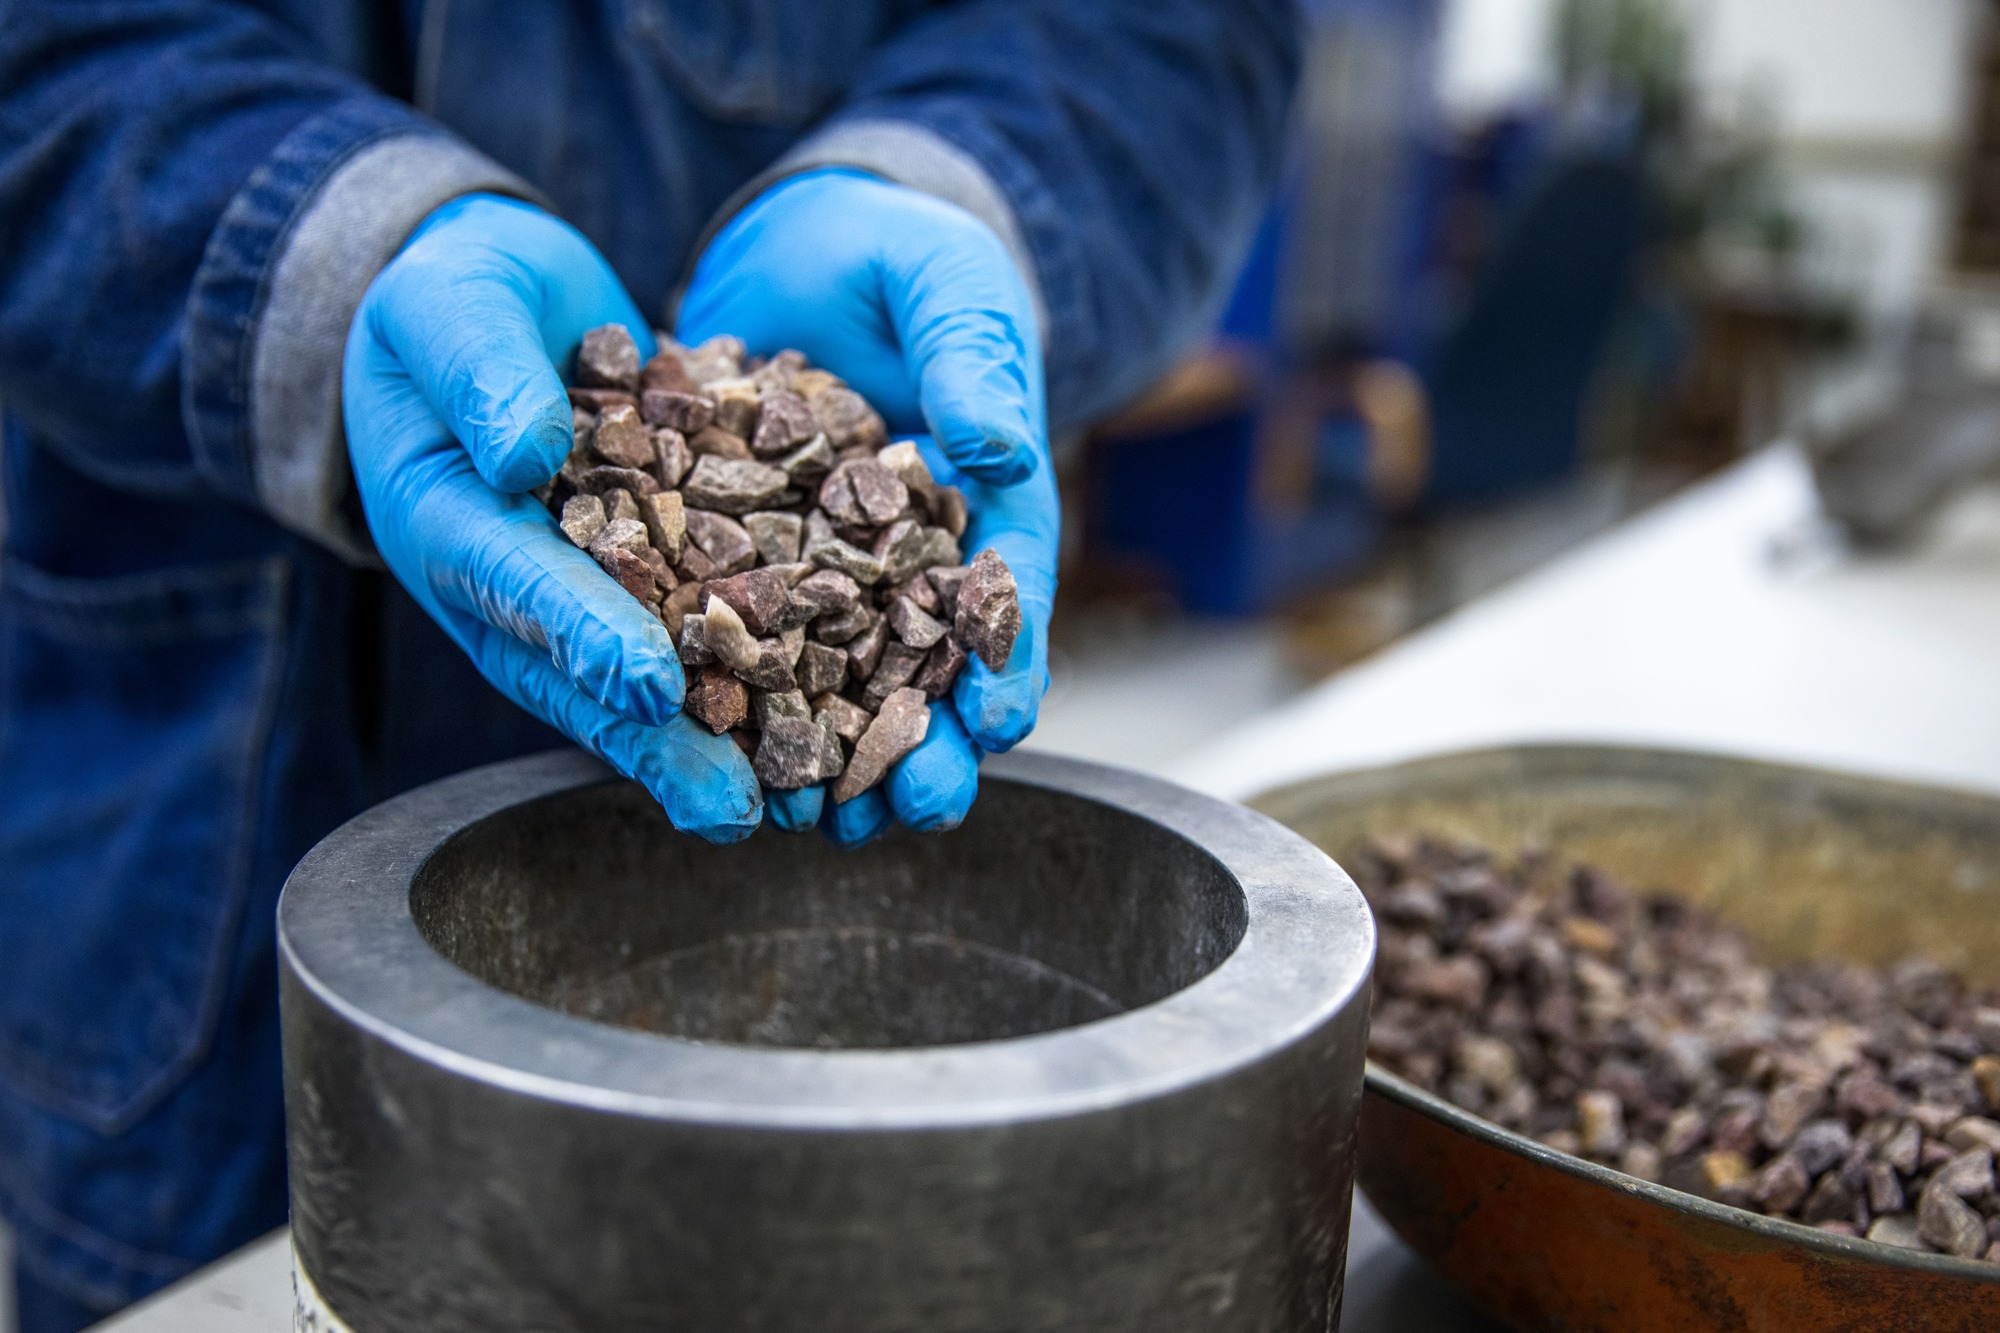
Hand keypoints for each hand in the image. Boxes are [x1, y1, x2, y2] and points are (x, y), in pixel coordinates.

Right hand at [343, 193, 760, 841]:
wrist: (498, 304)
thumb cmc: (451, 299)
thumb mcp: (448, 305)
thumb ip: (479, 370)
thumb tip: (523, 452)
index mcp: (452, 528)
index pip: (520, 589)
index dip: (584, 636)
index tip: (646, 683)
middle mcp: (521, 588)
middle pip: (589, 677)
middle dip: (664, 743)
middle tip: (731, 809)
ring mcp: (588, 594)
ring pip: (654, 681)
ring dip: (727, 742)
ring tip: (797, 803)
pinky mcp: (656, 576)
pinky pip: (711, 631)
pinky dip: (771, 674)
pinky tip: (844, 716)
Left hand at [679, 169, 1056, 843]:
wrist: (802, 244)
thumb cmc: (902, 257)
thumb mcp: (948, 285)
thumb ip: (973, 358)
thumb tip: (999, 451)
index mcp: (983, 503)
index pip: (1007, 590)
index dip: (1009, 659)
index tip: (1000, 723)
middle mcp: (911, 556)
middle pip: (930, 667)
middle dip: (928, 745)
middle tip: (917, 810)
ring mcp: (829, 569)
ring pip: (840, 679)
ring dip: (837, 757)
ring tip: (821, 824)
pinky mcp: (747, 562)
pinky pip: (743, 640)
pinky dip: (741, 701)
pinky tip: (722, 756)